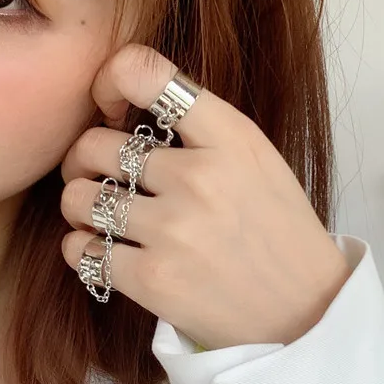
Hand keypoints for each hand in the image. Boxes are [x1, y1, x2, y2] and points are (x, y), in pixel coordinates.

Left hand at [59, 44, 351, 350]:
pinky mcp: (153, 279)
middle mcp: (198, 177)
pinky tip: (103, 251)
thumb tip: (125, 112)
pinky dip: (81, 249)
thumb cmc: (278, 233)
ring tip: (99, 218)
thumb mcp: (258, 161)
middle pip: (93, 144)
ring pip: (78, 198)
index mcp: (230, 137)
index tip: (111, 106)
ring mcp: (173, 229)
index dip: (109, 80)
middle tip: (94, 176)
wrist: (305, 312)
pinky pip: (80, 250)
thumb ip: (203, 130)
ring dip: (80, 207)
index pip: (144, 71)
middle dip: (83, 160)